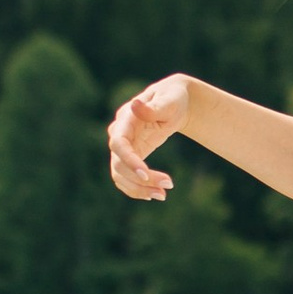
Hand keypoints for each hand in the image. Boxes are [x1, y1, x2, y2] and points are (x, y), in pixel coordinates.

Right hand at [108, 75, 189, 200]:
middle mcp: (119, 134)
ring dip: (138, 189)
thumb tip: (135, 106)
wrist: (173, 103)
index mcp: (126, 119)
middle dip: (140, 180)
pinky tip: (153, 194)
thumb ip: (154, 107)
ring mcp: (122, 147)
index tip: (145, 175)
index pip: (119, 143)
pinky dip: (136, 189)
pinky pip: (125, 178)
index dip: (129, 161)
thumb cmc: (172, 98)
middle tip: (168, 186)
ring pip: (120, 175)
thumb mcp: (169, 101)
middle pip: (119, 164)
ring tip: (163, 195)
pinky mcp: (129, 157)